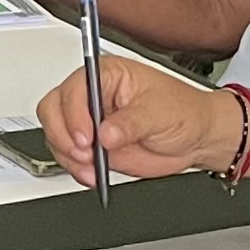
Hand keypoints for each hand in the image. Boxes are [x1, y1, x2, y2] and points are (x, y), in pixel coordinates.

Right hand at [37, 53, 236, 181]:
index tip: (86, 137)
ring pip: (56, 134)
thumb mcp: (159, 113)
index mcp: (108, 75)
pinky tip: (92, 174)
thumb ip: (131, 123)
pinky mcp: (92, 145)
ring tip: (91, 168)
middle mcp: (93, 95)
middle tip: (84, 153)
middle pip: (53, 108)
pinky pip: (68, 156)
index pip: (75, 87)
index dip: (73, 112)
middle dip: (63, 135)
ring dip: (67, 155)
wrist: (196, 138)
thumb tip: (105, 134)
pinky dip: (75, 168)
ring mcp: (90, 121)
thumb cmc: (183, 112)